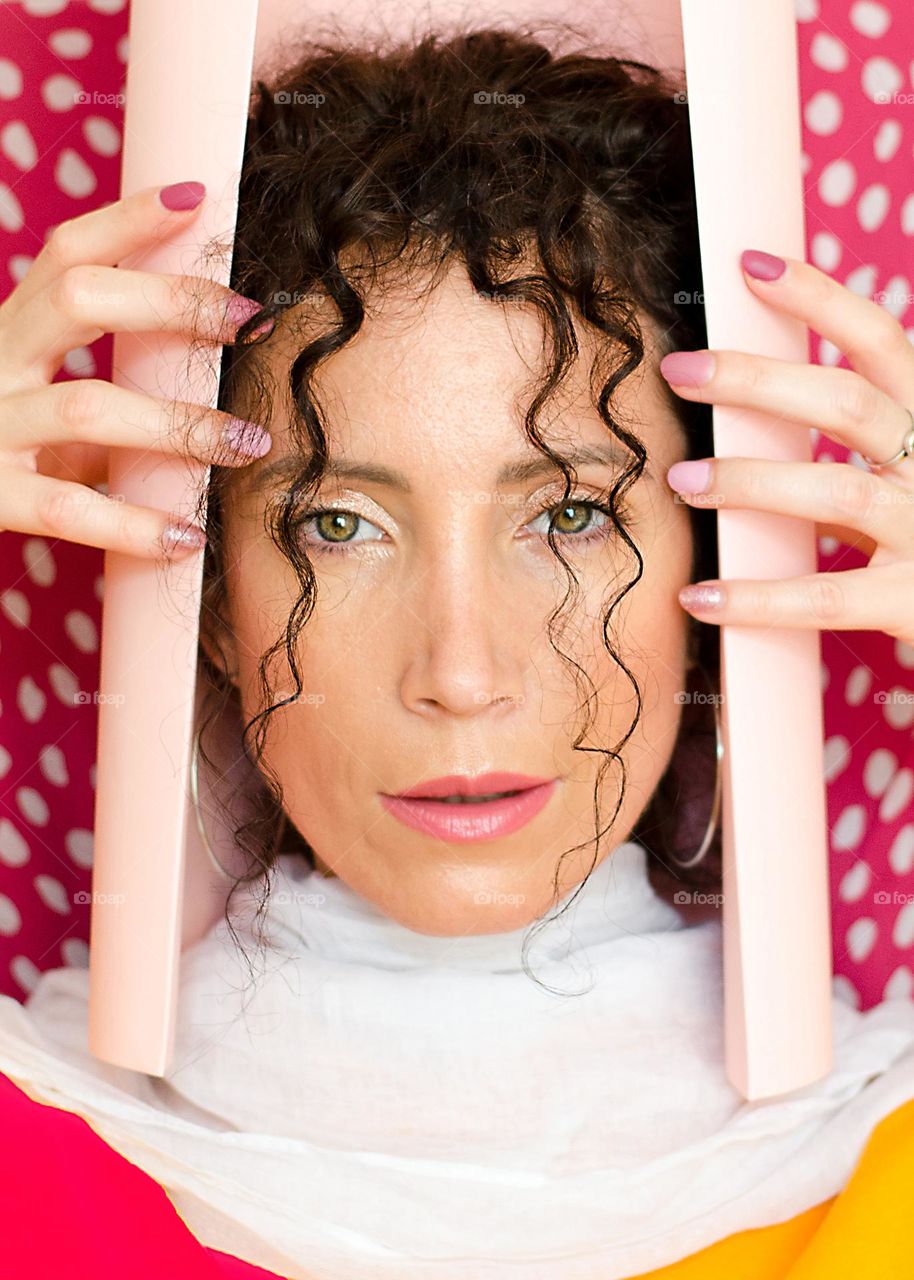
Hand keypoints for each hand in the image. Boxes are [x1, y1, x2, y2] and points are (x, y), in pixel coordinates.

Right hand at [0, 180, 274, 557]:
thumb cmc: (0, 454)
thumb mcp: (40, 412)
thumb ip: (106, 402)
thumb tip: (209, 398)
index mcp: (8, 332)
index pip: (67, 253)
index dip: (128, 220)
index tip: (197, 198)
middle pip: (80, 299)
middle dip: (173, 301)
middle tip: (250, 320)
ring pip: (89, 407)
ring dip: (181, 424)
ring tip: (249, 444)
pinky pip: (70, 509)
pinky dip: (136, 525)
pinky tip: (187, 536)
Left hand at [660, 248, 913, 646]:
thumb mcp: (904, 488)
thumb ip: (850, 461)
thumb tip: (756, 421)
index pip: (883, 342)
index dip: (820, 298)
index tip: (752, 265)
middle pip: (847, 402)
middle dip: (755, 379)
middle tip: (679, 370)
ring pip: (835, 489)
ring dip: (748, 480)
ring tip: (682, 479)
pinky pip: (825, 596)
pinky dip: (755, 597)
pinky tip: (699, 596)